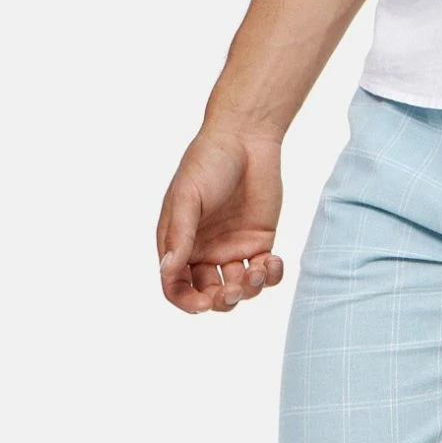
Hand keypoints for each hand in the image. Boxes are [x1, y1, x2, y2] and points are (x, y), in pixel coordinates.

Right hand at [156, 128, 285, 313]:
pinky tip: (273, 262)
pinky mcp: (259, 241)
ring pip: (238, 288)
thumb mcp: (187, 197)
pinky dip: (271, 276)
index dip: (187, 302)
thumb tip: (168, 271)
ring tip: (257, 271)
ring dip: (248, 290)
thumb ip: (179, 235)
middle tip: (234, 289)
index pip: (176, 286)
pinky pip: (265, 272)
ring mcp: (232, 248)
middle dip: (221, 300)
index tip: (203, 304)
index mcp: (179, 243)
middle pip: (208, 295)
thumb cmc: (207, 162)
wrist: (245, 138)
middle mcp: (203, 251)